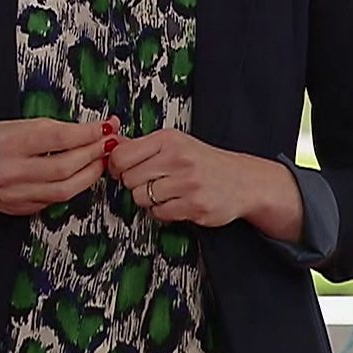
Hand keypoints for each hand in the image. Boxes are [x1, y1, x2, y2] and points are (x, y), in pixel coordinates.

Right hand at [0, 116, 116, 217]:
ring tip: (100, 161)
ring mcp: (18, 194)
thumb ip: (51, 129)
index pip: (58, 138)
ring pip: (65, 190)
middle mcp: (13, 172)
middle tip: (109, 144)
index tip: (106, 128)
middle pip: (65, 168)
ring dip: (90, 175)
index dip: (87, 134)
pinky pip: (56, 200)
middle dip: (93, 155)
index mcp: (12, 144)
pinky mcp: (23, 209)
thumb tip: (89, 130)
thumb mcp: (17, 126)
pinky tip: (81, 176)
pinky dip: (73, 187)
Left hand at [105, 128, 283, 229]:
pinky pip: (159, 213)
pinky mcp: (194, 206)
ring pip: (141, 198)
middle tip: (149, 181)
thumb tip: (110, 144)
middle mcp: (178, 159)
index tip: (123, 170)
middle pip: (129, 179)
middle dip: (134, 184)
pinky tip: (175, 202)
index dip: (117, 167)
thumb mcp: (175, 143)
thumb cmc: (205, 162)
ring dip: (149, 199)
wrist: (242, 180)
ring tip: (165, 192)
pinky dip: (163, 211)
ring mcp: (187, 183)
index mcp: (169, 139)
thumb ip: (142, 146)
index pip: (122, 155)